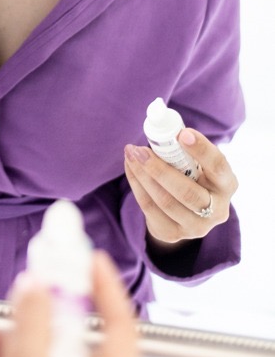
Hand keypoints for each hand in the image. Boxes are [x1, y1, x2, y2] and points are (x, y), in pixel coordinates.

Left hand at [124, 129, 237, 244]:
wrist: (185, 212)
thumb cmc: (192, 175)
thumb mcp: (198, 164)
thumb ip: (185, 148)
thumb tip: (160, 122)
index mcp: (227, 184)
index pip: (218, 166)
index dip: (201, 149)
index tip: (181, 133)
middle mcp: (217, 210)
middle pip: (187, 191)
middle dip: (159, 169)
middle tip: (139, 149)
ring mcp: (196, 227)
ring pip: (164, 201)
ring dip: (142, 175)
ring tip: (131, 153)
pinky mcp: (173, 234)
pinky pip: (149, 209)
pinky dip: (136, 185)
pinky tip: (130, 168)